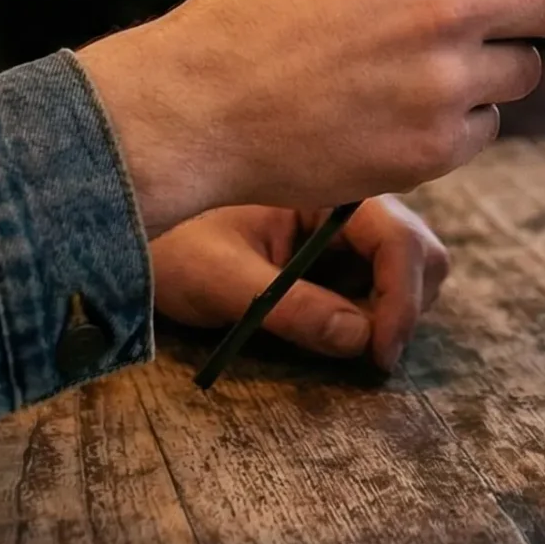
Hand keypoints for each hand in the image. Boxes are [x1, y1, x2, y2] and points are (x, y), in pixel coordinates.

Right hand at [78, 0, 544, 230]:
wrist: (200, 102)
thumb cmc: (268, 11)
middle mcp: (449, 2)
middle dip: (533, 10)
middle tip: (486, 20)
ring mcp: (447, 80)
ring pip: (527, 69)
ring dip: (491, 69)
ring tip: (416, 66)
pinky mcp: (437, 146)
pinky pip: (488, 124)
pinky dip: (458, 120)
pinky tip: (395, 108)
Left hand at [152, 198, 449, 371]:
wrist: (123, 227)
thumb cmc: (169, 243)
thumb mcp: (220, 277)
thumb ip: (289, 306)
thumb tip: (359, 339)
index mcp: (326, 188)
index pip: (399, 238)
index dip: (401, 299)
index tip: (379, 353)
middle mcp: (346, 203)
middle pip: (421, 252)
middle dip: (406, 305)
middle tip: (368, 356)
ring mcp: (343, 230)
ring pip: (408, 270)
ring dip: (391, 312)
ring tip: (342, 343)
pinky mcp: (333, 256)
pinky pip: (376, 285)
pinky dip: (372, 314)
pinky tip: (331, 329)